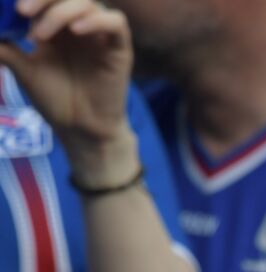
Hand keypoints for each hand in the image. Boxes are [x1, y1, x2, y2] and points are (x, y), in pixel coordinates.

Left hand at [0, 0, 137, 185]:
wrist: (79, 129)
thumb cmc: (55, 100)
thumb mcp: (23, 69)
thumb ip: (6, 47)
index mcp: (56, 26)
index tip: (14, 10)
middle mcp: (79, 26)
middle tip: (22, 12)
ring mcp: (100, 35)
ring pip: (88, 4)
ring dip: (60, 13)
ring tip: (42, 36)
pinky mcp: (119, 48)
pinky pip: (116, 22)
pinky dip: (96, 20)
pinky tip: (77, 31)